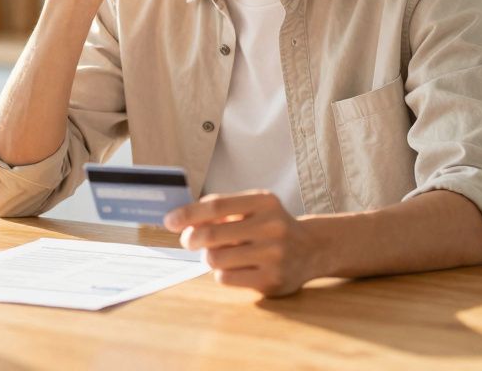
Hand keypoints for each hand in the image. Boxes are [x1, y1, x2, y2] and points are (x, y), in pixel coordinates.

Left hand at [165, 191, 322, 297]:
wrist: (312, 249)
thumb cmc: (270, 226)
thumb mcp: (252, 208)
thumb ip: (220, 211)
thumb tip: (181, 222)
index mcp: (264, 201)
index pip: (216, 206)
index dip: (188, 214)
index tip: (169, 221)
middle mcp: (272, 226)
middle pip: (211, 234)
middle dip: (190, 238)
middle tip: (187, 241)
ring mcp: (274, 255)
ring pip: (215, 259)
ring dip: (208, 257)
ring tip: (217, 254)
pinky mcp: (272, 280)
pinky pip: (226, 278)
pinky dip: (221, 273)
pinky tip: (233, 268)